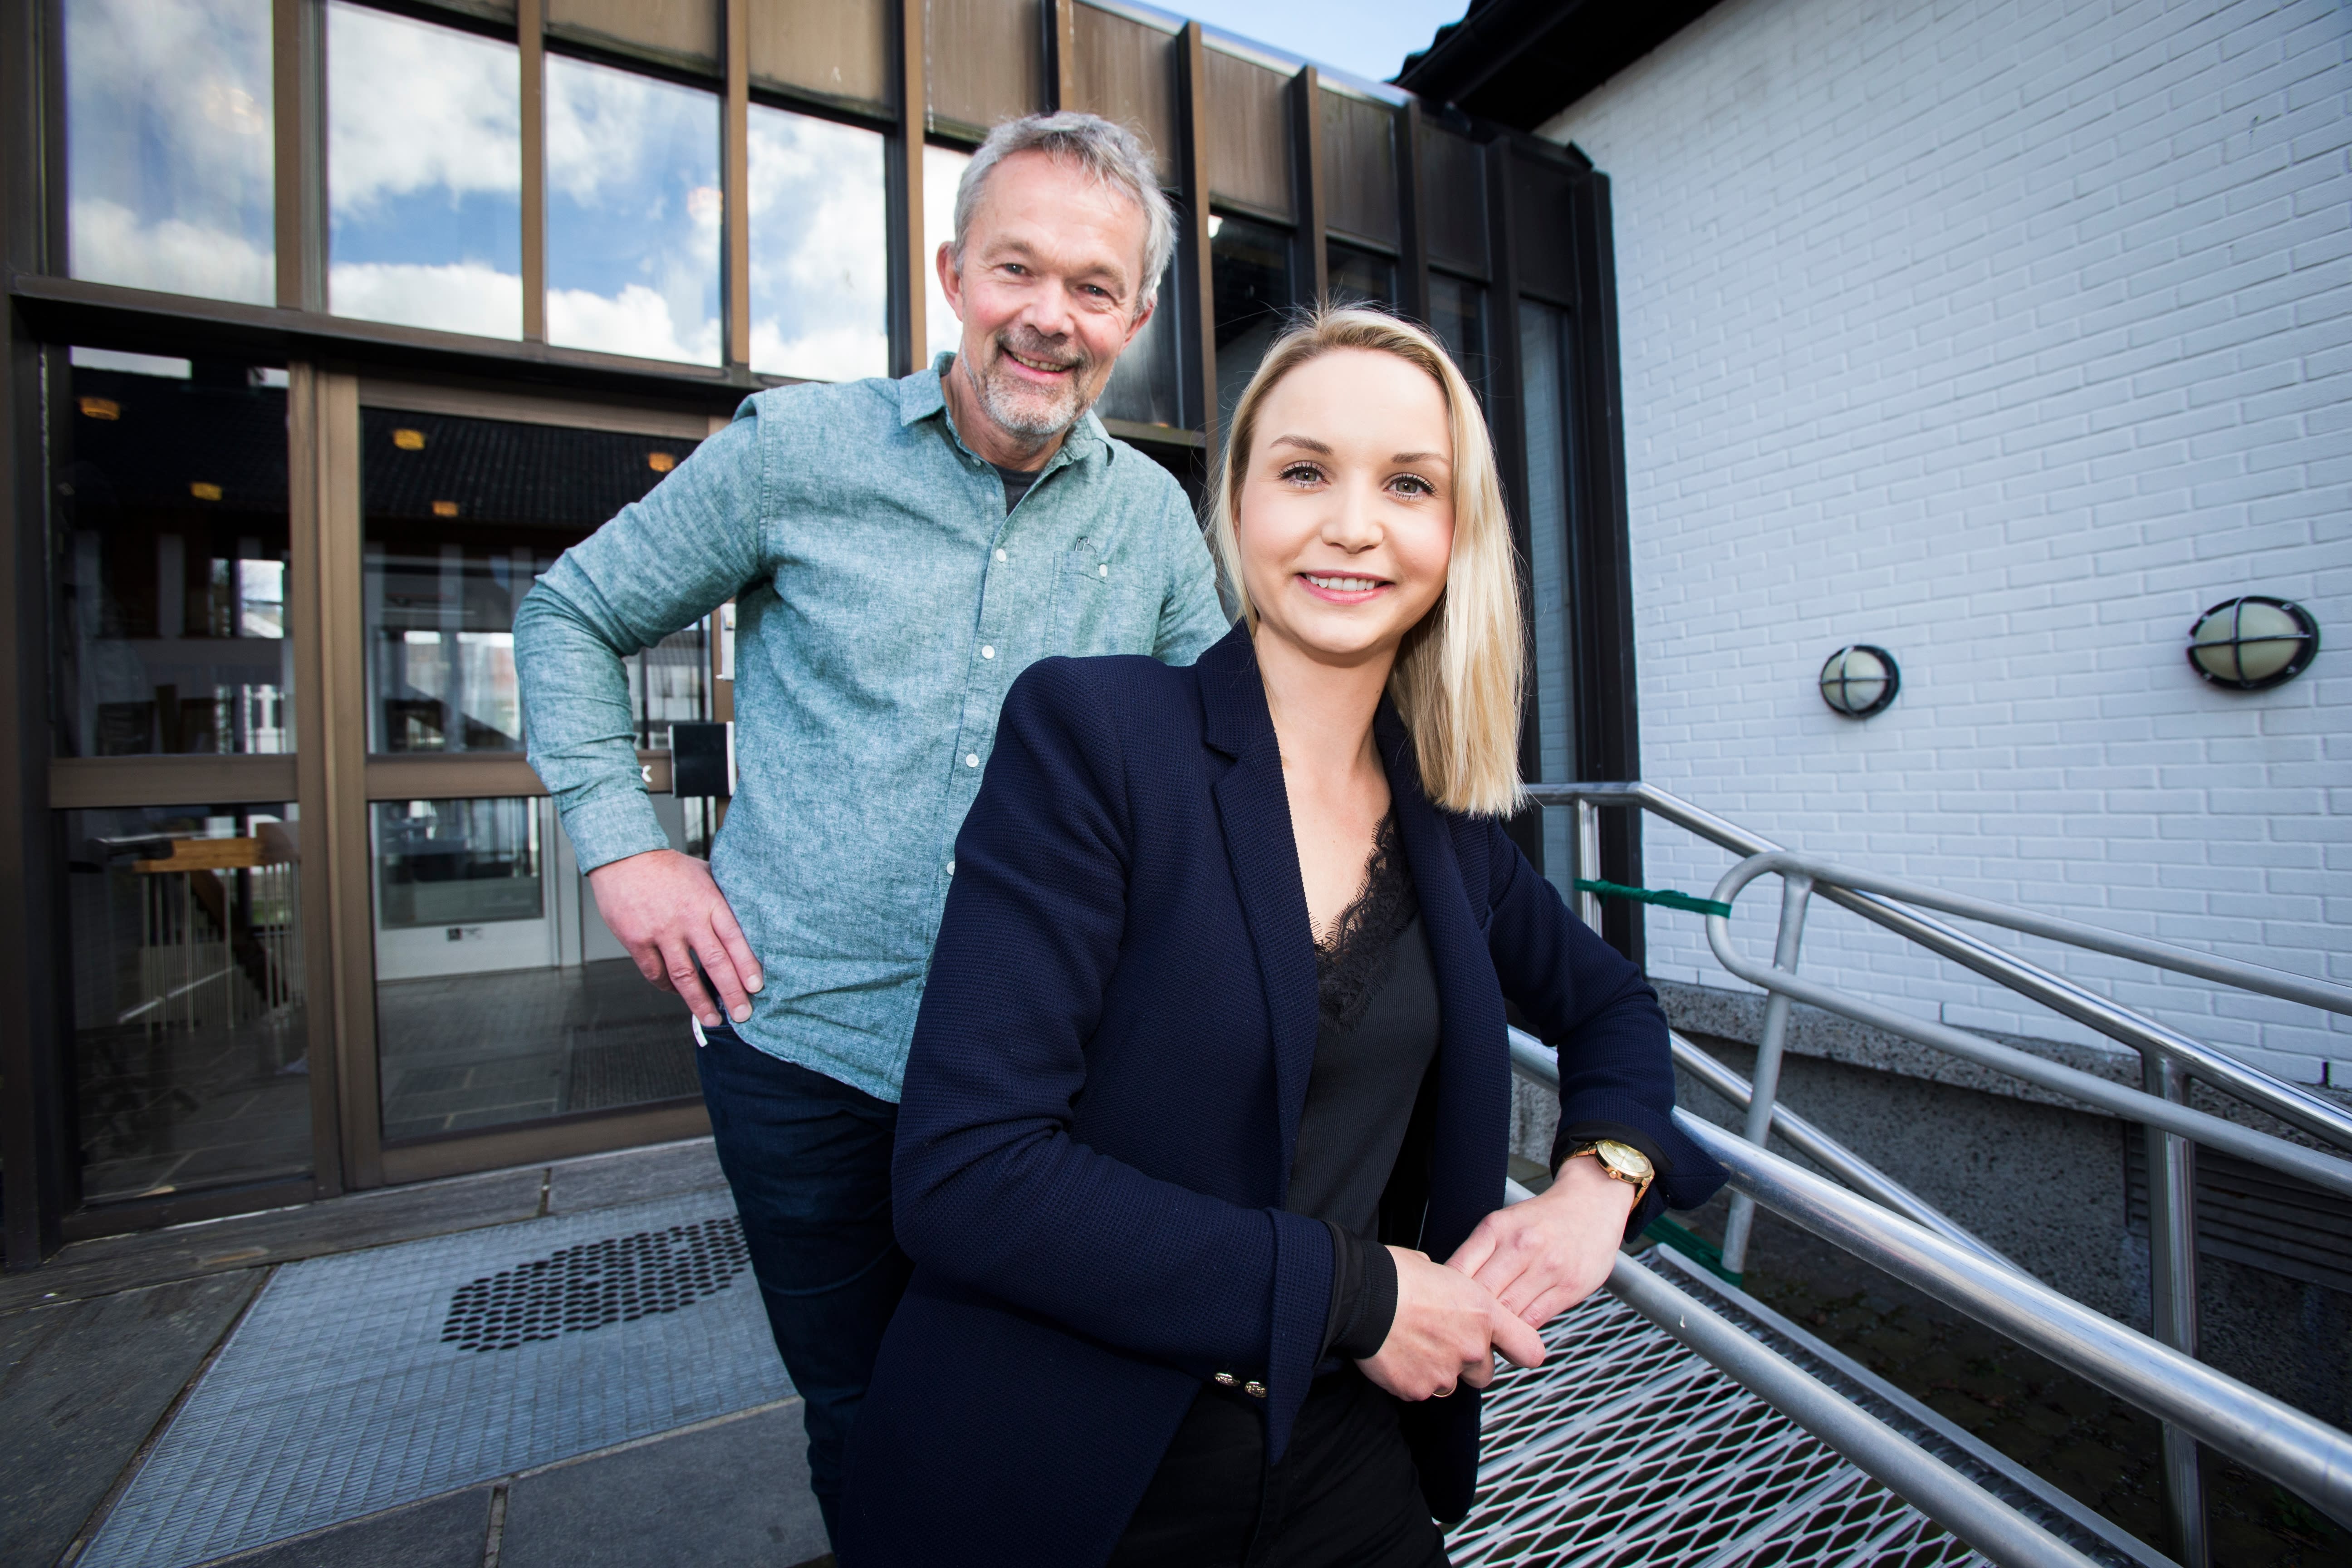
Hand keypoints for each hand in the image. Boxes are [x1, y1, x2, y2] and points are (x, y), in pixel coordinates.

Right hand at [586, 848, 762, 1029]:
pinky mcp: (637, 940)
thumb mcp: (704, 874)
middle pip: (714, 963)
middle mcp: (687, 918)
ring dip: (699, 1002)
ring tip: (711, 1019)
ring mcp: (660, 931)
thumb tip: (748, 918)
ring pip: (684, 976)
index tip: (756, 988)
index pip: (734, 938)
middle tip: (742, 1015)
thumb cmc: (667, 866)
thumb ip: (722, 898)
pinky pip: (655, 973)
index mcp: (708, 901)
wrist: (623, 856)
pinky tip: (677, 993)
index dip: (747, 966)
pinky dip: (668, 987)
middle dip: (731, 993)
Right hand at [1357, 1247, 1546, 1401]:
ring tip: (1411, 1344)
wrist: (1360, 1295)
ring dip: (1436, 1369)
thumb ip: (1456, 1293)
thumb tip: (1447, 1295)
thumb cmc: (1396, 1274)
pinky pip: (1419, 1389)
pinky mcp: (1417, 1389)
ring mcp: (1445, 1373)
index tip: (1511, 1350)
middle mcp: (1472, 1348)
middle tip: (1439, 1341)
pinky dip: (1409, 1377)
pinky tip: (1394, 1354)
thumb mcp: (1440, 1270)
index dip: (1520, 1351)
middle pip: (1484, 1373)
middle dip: (1466, 1362)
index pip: (1528, 1348)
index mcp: (1484, 1314)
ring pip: (1449, 1382)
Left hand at [1446, 1154, 1637, 1327]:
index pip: (1458, 1271)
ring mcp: (1547, 1267)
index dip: (1447, 1298)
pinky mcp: (1568, 1287)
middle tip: (1463, 1333)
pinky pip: (1534, 1320)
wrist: (1592, 1205)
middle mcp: (1521, 1246)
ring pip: (1508, 1312)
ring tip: (1486, 1338)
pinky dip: (1520, 1334)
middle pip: (1482, 1296)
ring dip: (1495, 1331)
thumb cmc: (1542, 1220)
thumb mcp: (1503, 1223)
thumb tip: (1450, 1290)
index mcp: (1496, 1228)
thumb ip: (1479, 1254)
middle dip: (1470, 1318)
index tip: (1445, 1310)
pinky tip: (1514, 1336)